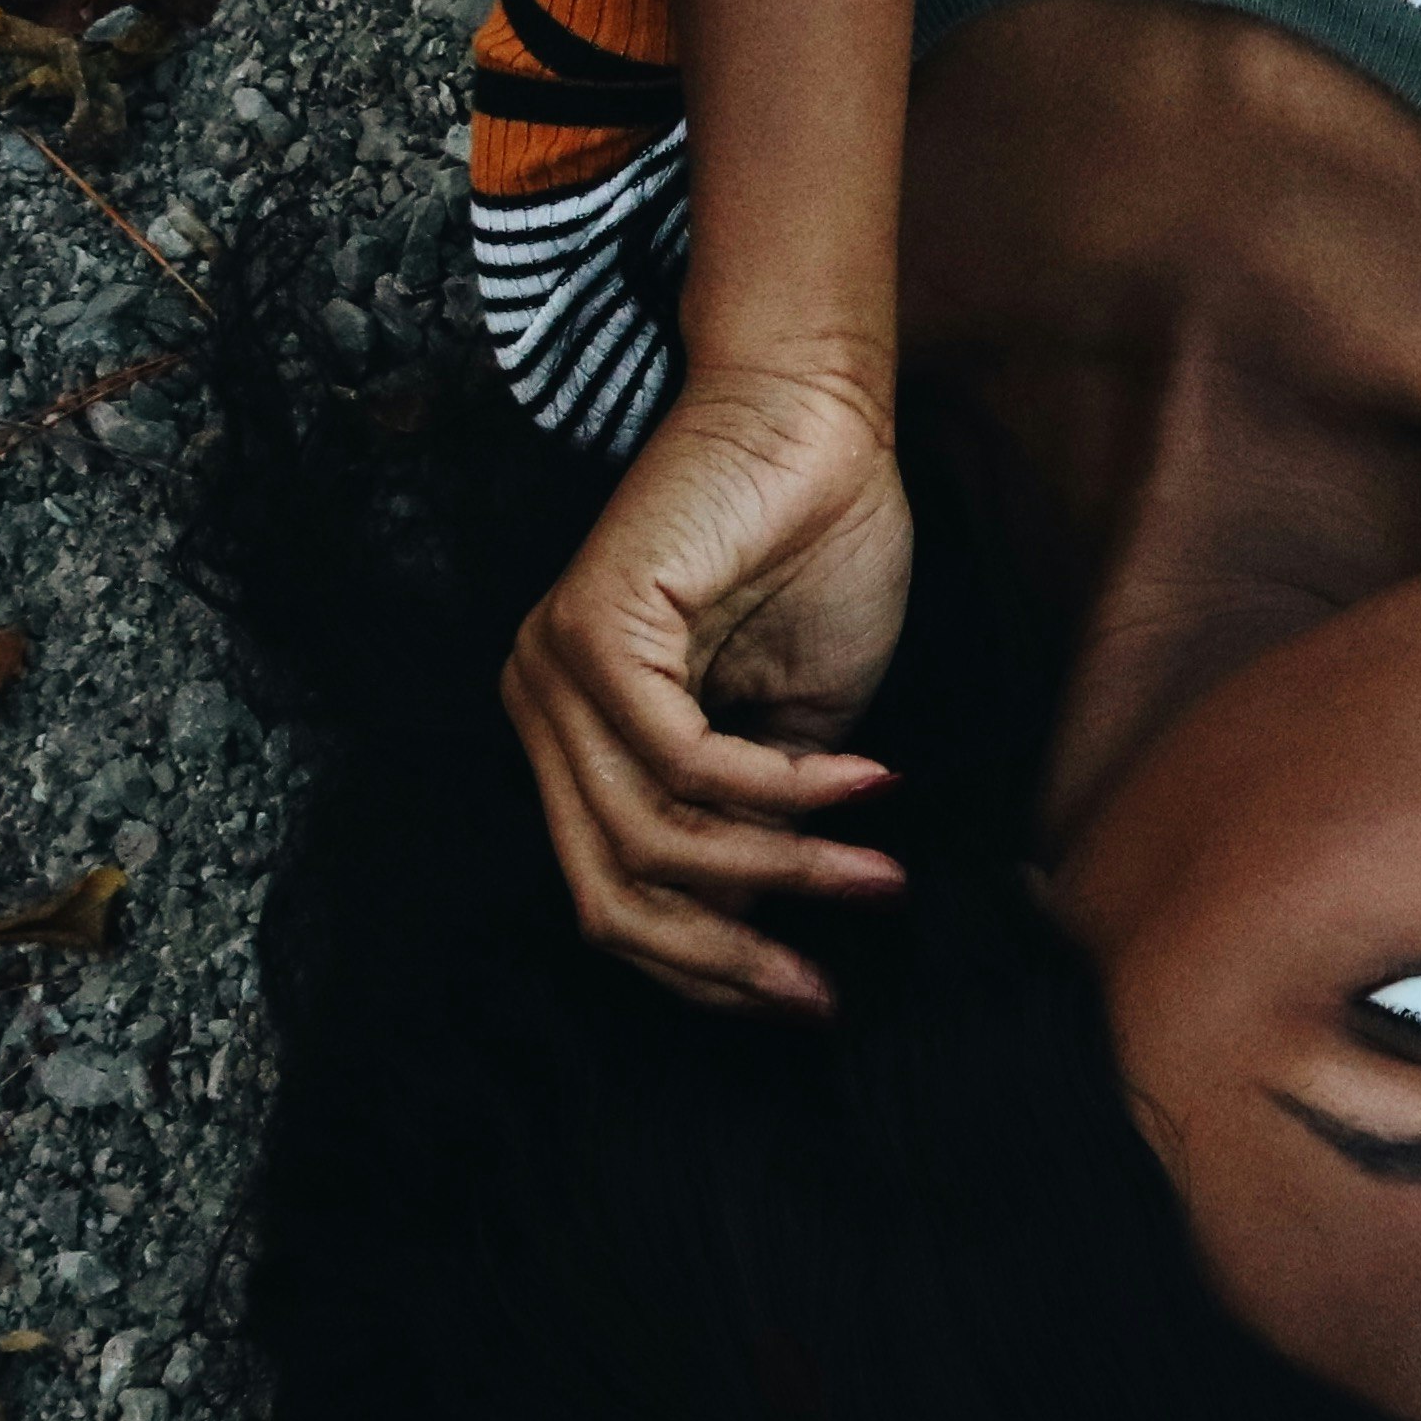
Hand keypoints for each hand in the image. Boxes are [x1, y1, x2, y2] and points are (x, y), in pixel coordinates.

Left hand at [500, 357, 914, 1015]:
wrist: (821, 420)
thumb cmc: (816, 554)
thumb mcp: (795, 736)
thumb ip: (759, 833)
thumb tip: (749, 940)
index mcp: (578, 739)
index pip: (611, 899)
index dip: (705, 970)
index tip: (805, 1000)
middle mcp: (541, 711)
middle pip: (608, 898)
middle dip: (728, 959)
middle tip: (825, 990)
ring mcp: (553, 671)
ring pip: (648, 845)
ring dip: (782, 873)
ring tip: (879, 876)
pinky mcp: (592, 631)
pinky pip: (681, 763)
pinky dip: (782, 795)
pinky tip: (867, 786)